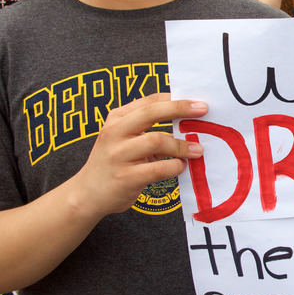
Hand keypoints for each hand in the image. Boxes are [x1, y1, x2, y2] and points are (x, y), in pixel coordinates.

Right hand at [70, 93, 206, 216]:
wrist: (88, 194)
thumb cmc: (115, 163)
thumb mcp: (124, 138)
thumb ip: (147, 128)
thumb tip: (186, 119)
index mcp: (116, 119)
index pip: (148, 102)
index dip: (174, 99)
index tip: (197, 101)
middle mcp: (114, 133)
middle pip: (151, 113)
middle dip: (179, 109)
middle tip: (203, 110)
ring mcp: (118, 155)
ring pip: (156, 141)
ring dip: (181, 146)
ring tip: (197, 150)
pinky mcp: (125, 177)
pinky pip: (157, 169)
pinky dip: (174, 167)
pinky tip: (181, 167)